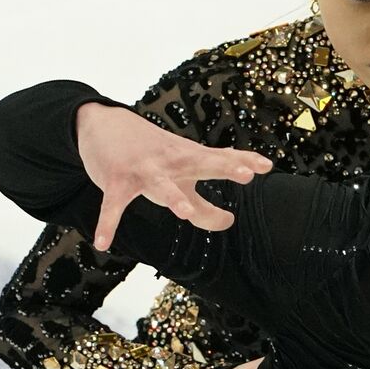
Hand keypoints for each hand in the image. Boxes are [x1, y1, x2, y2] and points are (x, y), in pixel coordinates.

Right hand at [75, 102, 271, 250]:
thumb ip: (206, 203)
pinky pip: (112, 206)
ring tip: (184, 212)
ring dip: (172, 197)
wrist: (104, 125)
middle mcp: (171, 162)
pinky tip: (103, 244)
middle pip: (201, 163)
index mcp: (189, 158)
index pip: (221, 158)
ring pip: (160, 185)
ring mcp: (144, 171)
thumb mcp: (181, 173)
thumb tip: (229, 221)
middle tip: (245, 173)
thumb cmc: (152, 153)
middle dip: (223, 166)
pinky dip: (107, 224)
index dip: (243, 161)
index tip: (266, 166)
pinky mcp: (116, 181)